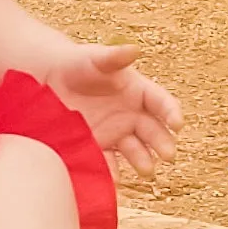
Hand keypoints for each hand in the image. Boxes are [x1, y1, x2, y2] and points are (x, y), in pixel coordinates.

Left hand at [41, 43, 183, 176]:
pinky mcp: (98, 146)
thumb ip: (115, 56)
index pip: (162, 103)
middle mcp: (133, 116)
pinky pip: (108, 161)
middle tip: (168, 154)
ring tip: (146, 170)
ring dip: (143, 160)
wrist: (49, 78)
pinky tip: (115, 179)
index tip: (178, 124)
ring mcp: (117, 133)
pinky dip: (111, 171)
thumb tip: (135, 49)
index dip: (172, 113)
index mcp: (140, 92)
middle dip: (162, 143)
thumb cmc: (78, 63)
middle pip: (154, 132)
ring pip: (136, 150)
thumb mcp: (97, 58)